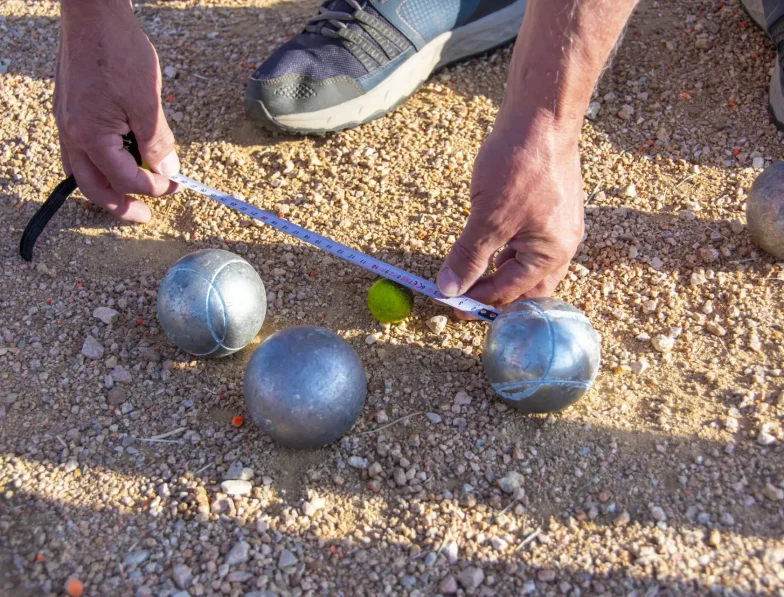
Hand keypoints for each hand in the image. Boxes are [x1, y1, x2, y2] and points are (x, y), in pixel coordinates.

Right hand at [55, 0, 178, 222]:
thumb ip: (157, 142)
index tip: (176, 185)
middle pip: (93, 188)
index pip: (124, 179)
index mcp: (90, 135)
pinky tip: (116, 166)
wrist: (93, 15)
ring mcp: (66, 123)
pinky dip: (97, 167)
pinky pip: (78, 153)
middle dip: (121, 206)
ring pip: (82, 173)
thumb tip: (168, 171)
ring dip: (107, 189)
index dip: (154, 188)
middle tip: (145, 217)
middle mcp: (71, 134)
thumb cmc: (119, 52)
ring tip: (132, 196)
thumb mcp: (147, 102)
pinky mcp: (68, 113)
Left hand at [437, 117, 584, 316]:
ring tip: (470, 275)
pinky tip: (487, 246)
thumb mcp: (487, 218)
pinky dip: (506, 250)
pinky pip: (528, 242)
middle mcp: (562, 245)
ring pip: (526, 264)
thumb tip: (449, 288)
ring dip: (500, 272)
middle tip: (463, 298)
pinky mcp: (549, 208)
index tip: (450, 305)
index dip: (478, 301)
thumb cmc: (520, 165)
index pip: (511, 292)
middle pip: (527, 287)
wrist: (541, 116)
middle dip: (496, 295)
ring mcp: (558, 226)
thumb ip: (469, 257)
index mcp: (552, 254)